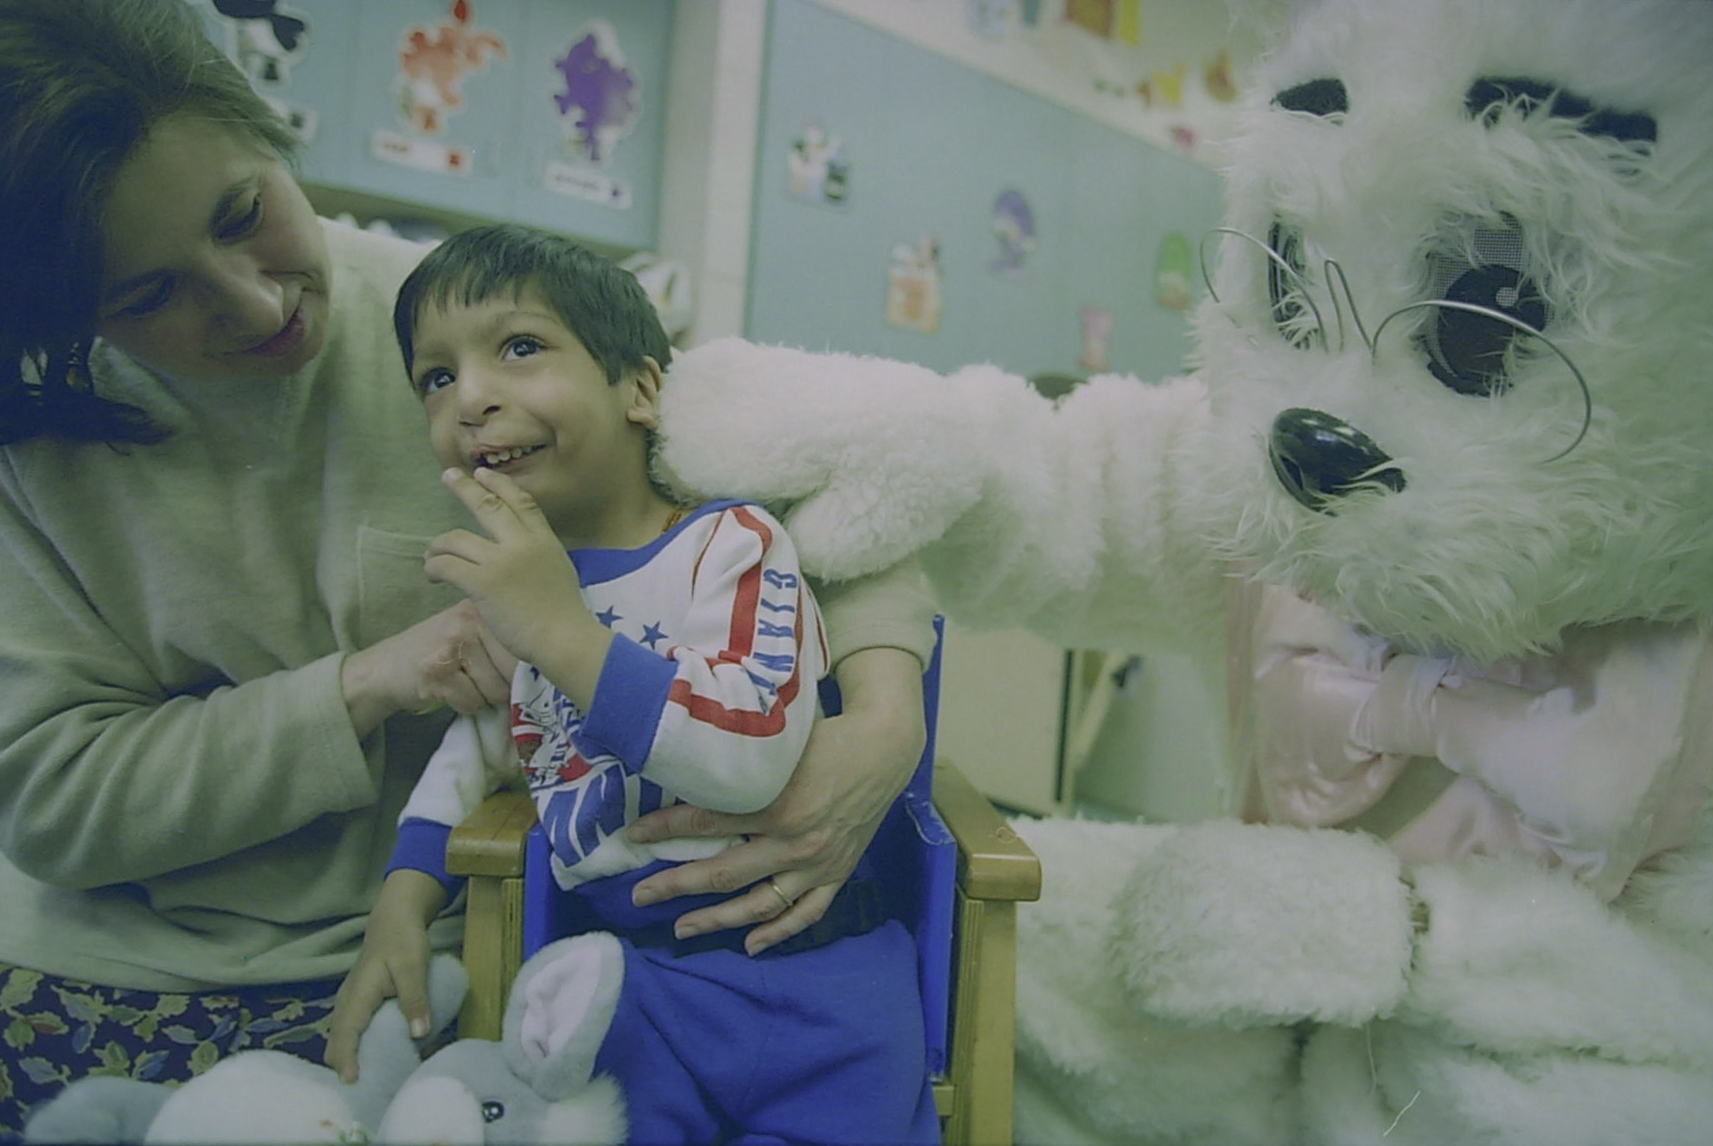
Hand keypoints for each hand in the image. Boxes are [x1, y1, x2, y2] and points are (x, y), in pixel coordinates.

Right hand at [324, 870, 446, 1083]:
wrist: (395, 918)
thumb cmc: (403, 940)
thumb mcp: (414, 967)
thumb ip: (415, 999)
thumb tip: (420, 1034)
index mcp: (357, 997)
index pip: (345, 1036)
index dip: (346, 1061)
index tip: (353, 1083)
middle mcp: (347, 1003)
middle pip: (337, 1043)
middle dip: (346, 1067)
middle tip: (366, 1091)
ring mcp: (350, 1003)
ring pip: (342, 1039)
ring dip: (352, 1058)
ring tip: (372, 1081)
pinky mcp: (359, 1004)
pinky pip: (352, 1031)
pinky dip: (358, 1047)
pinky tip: (378, 1058)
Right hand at [341, 599, 516, 736]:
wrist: (385, 667)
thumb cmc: (438, 653)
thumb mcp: (471, 634)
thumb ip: (503, 642)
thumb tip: (545, 666)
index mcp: (484, 609)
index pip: (523, 651)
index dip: (516, 672)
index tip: (500, 672)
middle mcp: (469, 621)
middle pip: (511, 674)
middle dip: (498, 687)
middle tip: (474, 678)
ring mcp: (451, 644)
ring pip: (494, 691)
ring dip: (480, 698)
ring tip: (460, 682)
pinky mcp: (436, 670)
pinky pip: (472, 702)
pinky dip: (463, 705)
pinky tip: (448, 691)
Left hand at [424, 468, 594, 685]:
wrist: (564, 638)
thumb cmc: (564, 616)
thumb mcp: (559, 571)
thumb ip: (538, 556)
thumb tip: (518, 555)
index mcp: (544, 541)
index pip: (521, 503)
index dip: (499, 485)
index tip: (482, 474)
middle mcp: (522, 544)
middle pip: (487, 506)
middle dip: (464, 488)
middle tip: (448, 476)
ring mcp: (501, 561)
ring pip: (456, 539)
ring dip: (437, 547)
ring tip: (431, 555)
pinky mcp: (482, 583)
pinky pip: (446, 565)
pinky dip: (433, 568)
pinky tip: (432, 575)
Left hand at [627, 647, 924, 953]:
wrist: (883, 750)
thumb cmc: (827, 738)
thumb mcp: (780, 743)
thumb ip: (739, 762)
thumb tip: (688, 769)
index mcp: (777, 804)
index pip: (706, 823)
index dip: (664, 830)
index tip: (634, 836)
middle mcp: (794, 842)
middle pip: (723, 873)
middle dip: (676, 886)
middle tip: (641, 897)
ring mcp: (817, 864)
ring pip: (758, 904)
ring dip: (716, 920)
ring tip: (681, 928)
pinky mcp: (837, 874)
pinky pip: (805, 914)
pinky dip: (778, 933)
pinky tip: (750, 945)